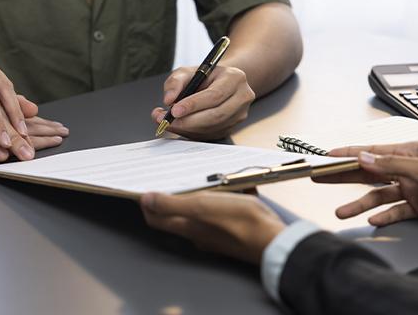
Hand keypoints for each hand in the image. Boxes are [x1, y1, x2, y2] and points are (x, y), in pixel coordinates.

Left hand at [140, 191, 284, 263]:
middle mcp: (199, 232)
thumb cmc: (239, 223)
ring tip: (201, 177)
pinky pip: (224, 209)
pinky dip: (224, 196)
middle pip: (177, 214)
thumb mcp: (201, 207)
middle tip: (169, 180)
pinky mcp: (235, 227)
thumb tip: (145, 200)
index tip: (142, 189)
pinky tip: (232, 184)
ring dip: (199, 195)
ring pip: (201, 211)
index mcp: (188, 226)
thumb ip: (172, 204)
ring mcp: (217, 231)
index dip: (147, 205)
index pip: (157, 219)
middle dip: (171, 197)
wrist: (275, 240)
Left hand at [150, 66, 254, 139]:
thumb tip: (169, 99)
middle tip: (167, 120)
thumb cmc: (203, 77)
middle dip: (188, 121)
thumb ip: (175, 82)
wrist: (219, 84)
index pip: (215, 95)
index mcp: (234, 78)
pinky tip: (179, 126)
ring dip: (188, 128)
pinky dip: (191, 133)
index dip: (194, 105)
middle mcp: (242, 97)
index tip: (174, 110)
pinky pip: (210, 134)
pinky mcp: (232, 127)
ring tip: (168, 122)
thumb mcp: (187, 72)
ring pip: (212, 127)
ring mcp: (239, 115)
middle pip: (216, 115)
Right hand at [314, 141, 417, 250]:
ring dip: (361, 203)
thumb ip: (391, 165)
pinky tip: (371, 220)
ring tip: (342, 211)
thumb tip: (364, 157)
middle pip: (372, 172)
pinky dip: (383, 216)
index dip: (350, 153)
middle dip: (346, 176)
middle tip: (323, 178)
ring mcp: (415, 189)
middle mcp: (412, 169)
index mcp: (414, 151)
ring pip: (380, 195)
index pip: (374, 151)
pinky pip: (395, 211)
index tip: (328, 156)